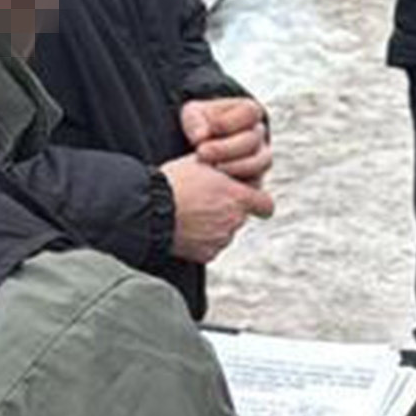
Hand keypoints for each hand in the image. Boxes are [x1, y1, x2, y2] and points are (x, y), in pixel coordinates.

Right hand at [160, 154, 274, 263]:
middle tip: (204, 202)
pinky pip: (210, 247)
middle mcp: (234, 220)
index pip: (266, 205)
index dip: (260, 203)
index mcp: (237, 197)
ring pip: (224, 233)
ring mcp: (220, 239)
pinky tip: (186, 228)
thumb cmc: (173, 182)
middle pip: (240, 217)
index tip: (253, 202)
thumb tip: (226, 160)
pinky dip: (201, 241)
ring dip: (214, 226)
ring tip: (191, 215)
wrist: (149, 209)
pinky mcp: (206, 255)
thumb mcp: (200, 162)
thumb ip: (221, 165)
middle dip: (227, 211)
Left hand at [180, 97, 271, 184]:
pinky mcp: (256, 179)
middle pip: (252, 140)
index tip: (211, 128)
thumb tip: (201, 137)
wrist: (202, 146)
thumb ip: (196, 121)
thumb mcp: (193, 115)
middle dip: (226, 148)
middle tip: (202, 152)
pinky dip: (237, 183)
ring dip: (235, 167)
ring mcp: (260, 157)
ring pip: (258, 163)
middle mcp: (259, 134)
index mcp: (249, 112)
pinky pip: (255, 183)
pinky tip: (218, 182)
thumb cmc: (201, 125)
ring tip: (212, 168)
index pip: (250, 112)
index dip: (231, 121)